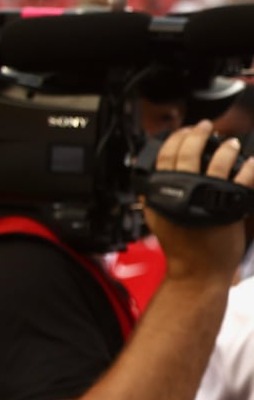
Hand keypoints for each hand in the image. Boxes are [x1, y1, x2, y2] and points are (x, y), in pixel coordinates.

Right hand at [148, 120, 253, 285]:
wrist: (197, 272)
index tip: (184, 131)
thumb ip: (156, 195)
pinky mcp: (229, 207)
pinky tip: (250, 161)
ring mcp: (207, 198)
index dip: (175, 139)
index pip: (165, 155)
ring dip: (225, 147)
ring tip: (230, 143)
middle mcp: (183, 192)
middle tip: (205, 127)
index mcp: (162, 192)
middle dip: (198, 134)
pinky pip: (242, 180)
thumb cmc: (180, 248)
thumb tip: (155, 174)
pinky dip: (248, 167)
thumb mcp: (157, 217)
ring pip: (216, 162)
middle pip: (188, 153)